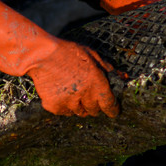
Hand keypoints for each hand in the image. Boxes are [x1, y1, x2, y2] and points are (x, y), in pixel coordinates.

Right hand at [0, 0, 119, 117]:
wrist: (41, 56)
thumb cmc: (68, 52)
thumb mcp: (92, 56)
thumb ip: (108, 69)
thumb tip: (124, 77)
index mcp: (96, 82)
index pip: (109, 104)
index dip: (113, 109)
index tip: (113, 111)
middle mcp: (84, 95)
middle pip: (94, 110)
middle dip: (94, 104)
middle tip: (88, 94)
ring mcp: (69, 102)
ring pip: (80, 113)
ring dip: (80, 105)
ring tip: (73, 91)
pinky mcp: (55, 106)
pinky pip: (65, 112)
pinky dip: (65, 106)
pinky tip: (61, 93)